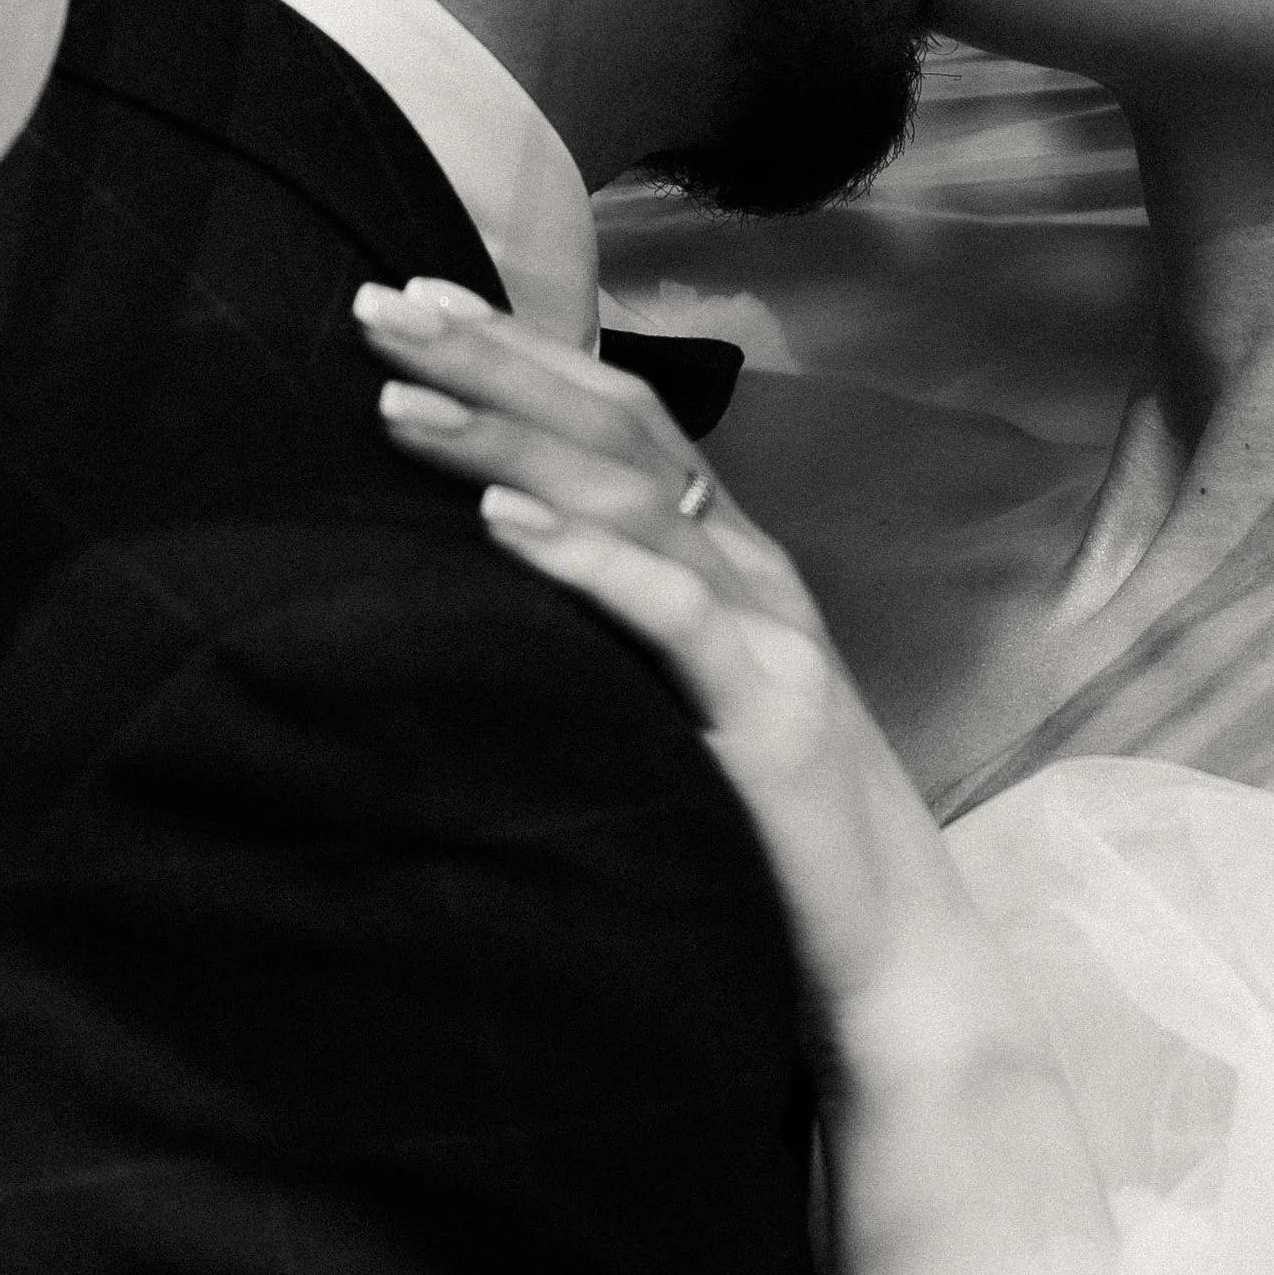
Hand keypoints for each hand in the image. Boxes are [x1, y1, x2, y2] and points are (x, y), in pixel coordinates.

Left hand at [354, 280, 1108, 1274]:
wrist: (896, 971)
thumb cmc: (770, 852)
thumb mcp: (674, 717)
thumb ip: (609, 642)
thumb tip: (476, 589)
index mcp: (728, 564)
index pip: (618, 419)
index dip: (517, 352)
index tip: (408, 303)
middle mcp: (754, 573)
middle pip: (618, 425)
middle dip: (493, 358)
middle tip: (377, 303)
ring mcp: (772, 635)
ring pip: (634, 497)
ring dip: (506, 440)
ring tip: (399, 402)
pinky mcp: (773, 712)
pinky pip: (671, 614)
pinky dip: (583, 557)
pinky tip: (497, 524)